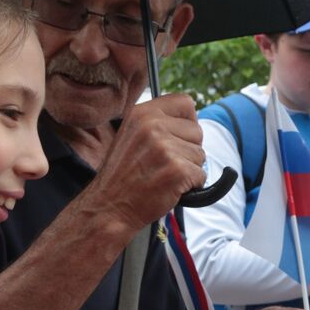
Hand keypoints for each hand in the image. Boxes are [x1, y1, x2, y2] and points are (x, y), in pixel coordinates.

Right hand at [90, 93, 205, 232]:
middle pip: (197, 131)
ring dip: (189, 170)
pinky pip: (201, 175)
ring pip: (200, 155)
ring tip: (163, 176)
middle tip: (165, 164)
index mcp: (142, 113)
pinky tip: (169, 188)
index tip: (178, 138)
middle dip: (188, 150)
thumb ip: (158, 123)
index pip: (186, 103)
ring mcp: (165, 148)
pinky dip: (191, 186)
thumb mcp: (132, 135)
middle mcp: (153, 126)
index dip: (188, 122)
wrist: (109, 206)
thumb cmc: (123, 175)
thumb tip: (193, 122)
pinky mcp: (177, 170)